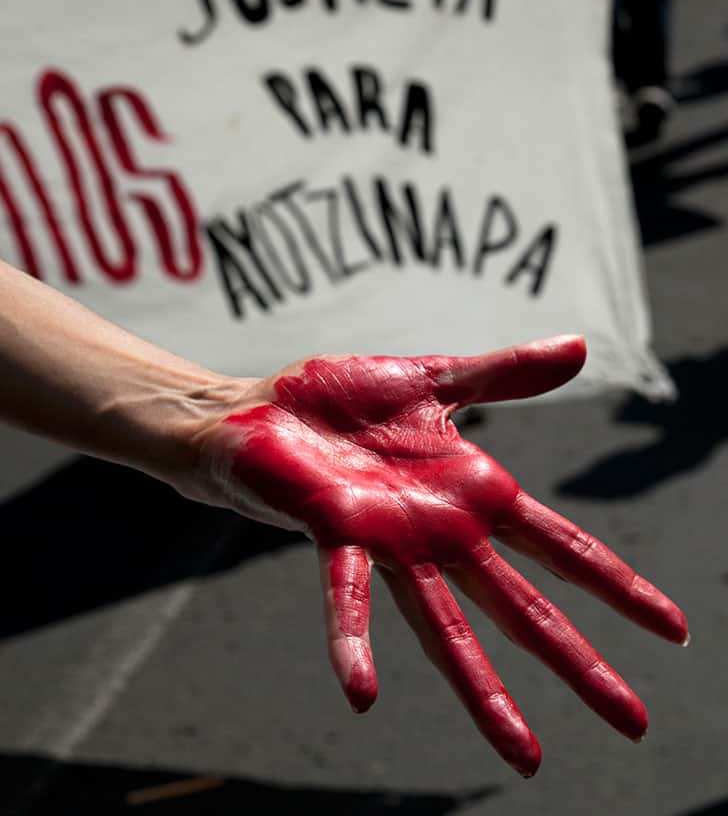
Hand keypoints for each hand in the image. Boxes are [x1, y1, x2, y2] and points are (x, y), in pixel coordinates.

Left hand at [193, 336, 687, 776]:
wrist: (257, 407)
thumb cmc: (341, 400)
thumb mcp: (437, 378)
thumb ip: (505, 375)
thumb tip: (583, 348)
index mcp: (473, 492)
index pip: (562, 546)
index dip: (617, 585)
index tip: (672, 630)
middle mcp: (441, 531)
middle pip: (522, 606)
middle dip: (577, 661)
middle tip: (633, 722)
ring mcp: (390, 540)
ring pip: (446, 625)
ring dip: (483, 689)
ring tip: (526, 755)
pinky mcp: (334, 532)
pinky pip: (347, 594)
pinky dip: (352, 641)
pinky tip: (363, 694)